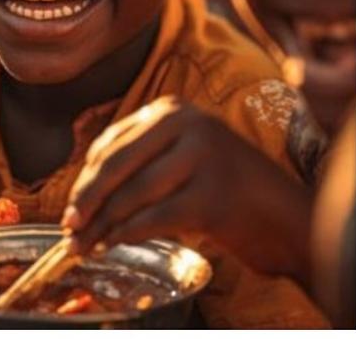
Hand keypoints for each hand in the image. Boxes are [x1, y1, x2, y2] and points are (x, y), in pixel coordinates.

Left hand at [63, 96, 311, 278]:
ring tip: (88, 245)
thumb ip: (141, 160)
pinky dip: (128, 234)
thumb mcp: (184, 156)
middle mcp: (190, 125)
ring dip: (103, 226)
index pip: (112, 143)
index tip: (71, 208)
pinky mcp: (212, 196)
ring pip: (132, 195)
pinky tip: (117, 243)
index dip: (84, 179)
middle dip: (87, 202)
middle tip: (70, 230)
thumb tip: (82, 194)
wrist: (285, 214)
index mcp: (176, 110)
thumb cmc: (228, 188)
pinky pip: (154, 218)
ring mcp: (203, 158)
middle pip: (117, 166)